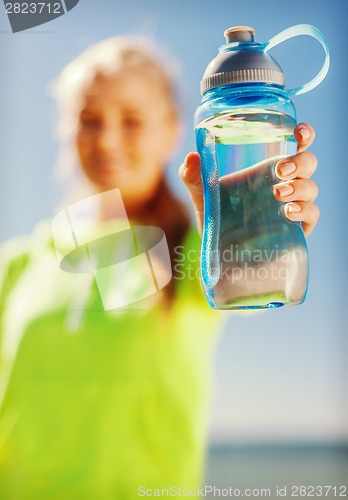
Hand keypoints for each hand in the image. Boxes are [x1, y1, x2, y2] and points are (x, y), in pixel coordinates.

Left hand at [179, 122, 318, 236]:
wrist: (218, 248)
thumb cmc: (214, 214)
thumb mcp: (201, 193)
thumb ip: (192, 175)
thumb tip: (192, 156)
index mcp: (268, 169)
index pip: (296, 145)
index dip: (305, 135)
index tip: (299, 131)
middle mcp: (285, 184)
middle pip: (308, 164)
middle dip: (299, 163)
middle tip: (279, 172)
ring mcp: (292, 206)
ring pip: (311, 188)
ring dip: (300, 187)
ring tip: (279, 194)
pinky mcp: (296, 229)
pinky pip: (312, 215)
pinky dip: (305, 211)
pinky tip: (289, 212)